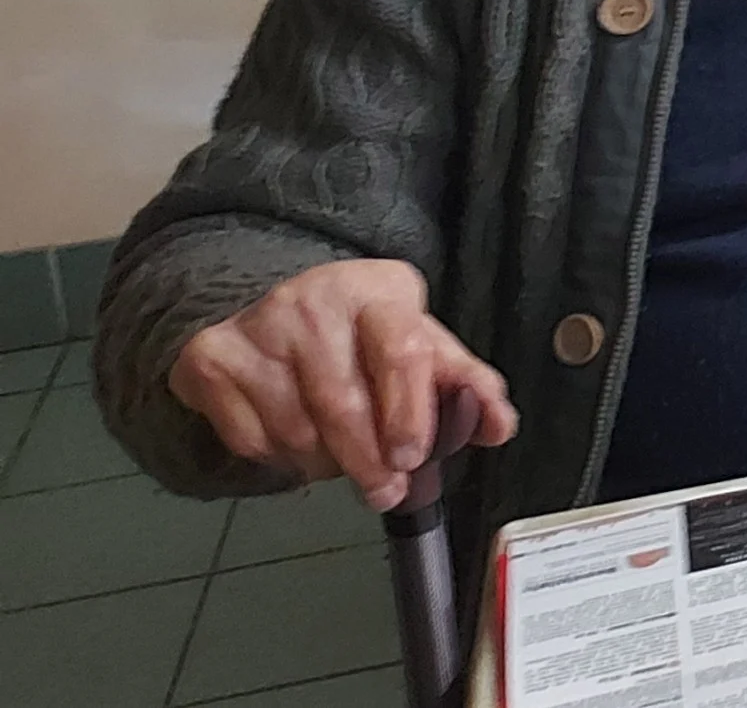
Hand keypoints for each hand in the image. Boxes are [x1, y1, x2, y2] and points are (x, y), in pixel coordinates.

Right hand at [167, 260, 515, 512]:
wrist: (271, 305)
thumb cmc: (363, 334)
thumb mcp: (420, 344)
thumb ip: (464, 385)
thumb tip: (500, 427)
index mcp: (379, 290)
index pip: (401, 351)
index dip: (409, 413)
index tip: (412, 458)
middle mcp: (312, 300)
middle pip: (343, 401)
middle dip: (368, 460)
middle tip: (386, 491)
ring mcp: (256, 327)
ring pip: (296, 428)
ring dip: (326, 464)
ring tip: (342, 461)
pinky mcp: (211, 359)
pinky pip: (252, 438)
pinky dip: (281, 460)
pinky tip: (299, 445)